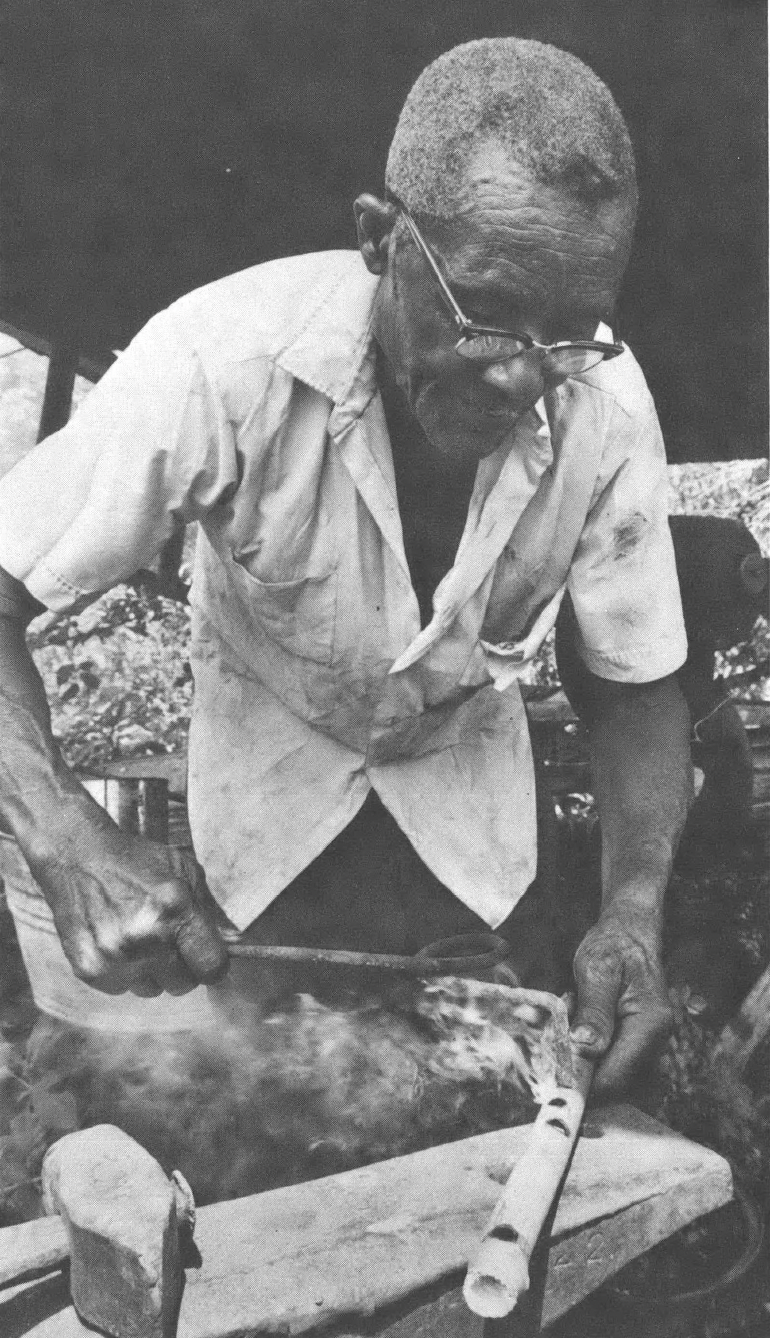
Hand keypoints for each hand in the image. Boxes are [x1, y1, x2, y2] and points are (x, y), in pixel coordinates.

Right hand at [32, 823, 227, 997]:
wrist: (77, 857)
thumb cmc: (137, 863)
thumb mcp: (184, 871)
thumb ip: (209, 912)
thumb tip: (235, 946)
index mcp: (174, 910)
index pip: (212, 967)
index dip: (213, 964)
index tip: (207, 957)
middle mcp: (146, 938)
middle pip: (183, 984)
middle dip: (181, 966)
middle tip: (168, 942)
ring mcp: (116, 958)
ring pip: (152, 989)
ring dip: (151, 971)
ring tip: (138, 938)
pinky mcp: (90, 971)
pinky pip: (122, 989)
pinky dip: (123, 972)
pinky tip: (116, 942)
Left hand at [570, 902, 672, 1095]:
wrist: (629, 934)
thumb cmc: (613, 946)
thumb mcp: (597, 970)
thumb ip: (593, 1010)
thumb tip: (585, 1047)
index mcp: (650, 1023)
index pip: (618, 1074)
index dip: (585, 1086)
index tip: (554, 1083)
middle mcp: (656, 1040)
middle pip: (615, 1083)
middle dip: (581, 1072)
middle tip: (555, 1046)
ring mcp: (648, 1045)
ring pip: (611, 1076)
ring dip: (583, 1063)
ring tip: (568, 1025)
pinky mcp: (636, 1044)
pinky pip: (610, 1064)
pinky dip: (588, 1054)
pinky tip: (578, 1026)